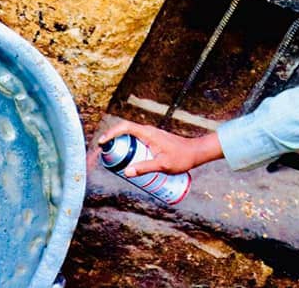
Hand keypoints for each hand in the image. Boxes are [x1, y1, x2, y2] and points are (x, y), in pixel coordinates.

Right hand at [97, 119, 222, 176]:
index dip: (111, 133)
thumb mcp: (162, 165)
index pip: (125, 127)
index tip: (102, 142)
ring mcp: (151, 135)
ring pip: (131, 136)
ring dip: (121, 144)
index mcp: (149, 134)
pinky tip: (128, 160)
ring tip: (113, 159)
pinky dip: (129, 147)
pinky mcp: (154, 140)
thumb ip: (145, 168)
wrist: (195, 152)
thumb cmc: (182, 158)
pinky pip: (137, 140)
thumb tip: (126, 172)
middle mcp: (148, 132)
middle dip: (112, 141)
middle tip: (104, 155)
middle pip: (125, 131)